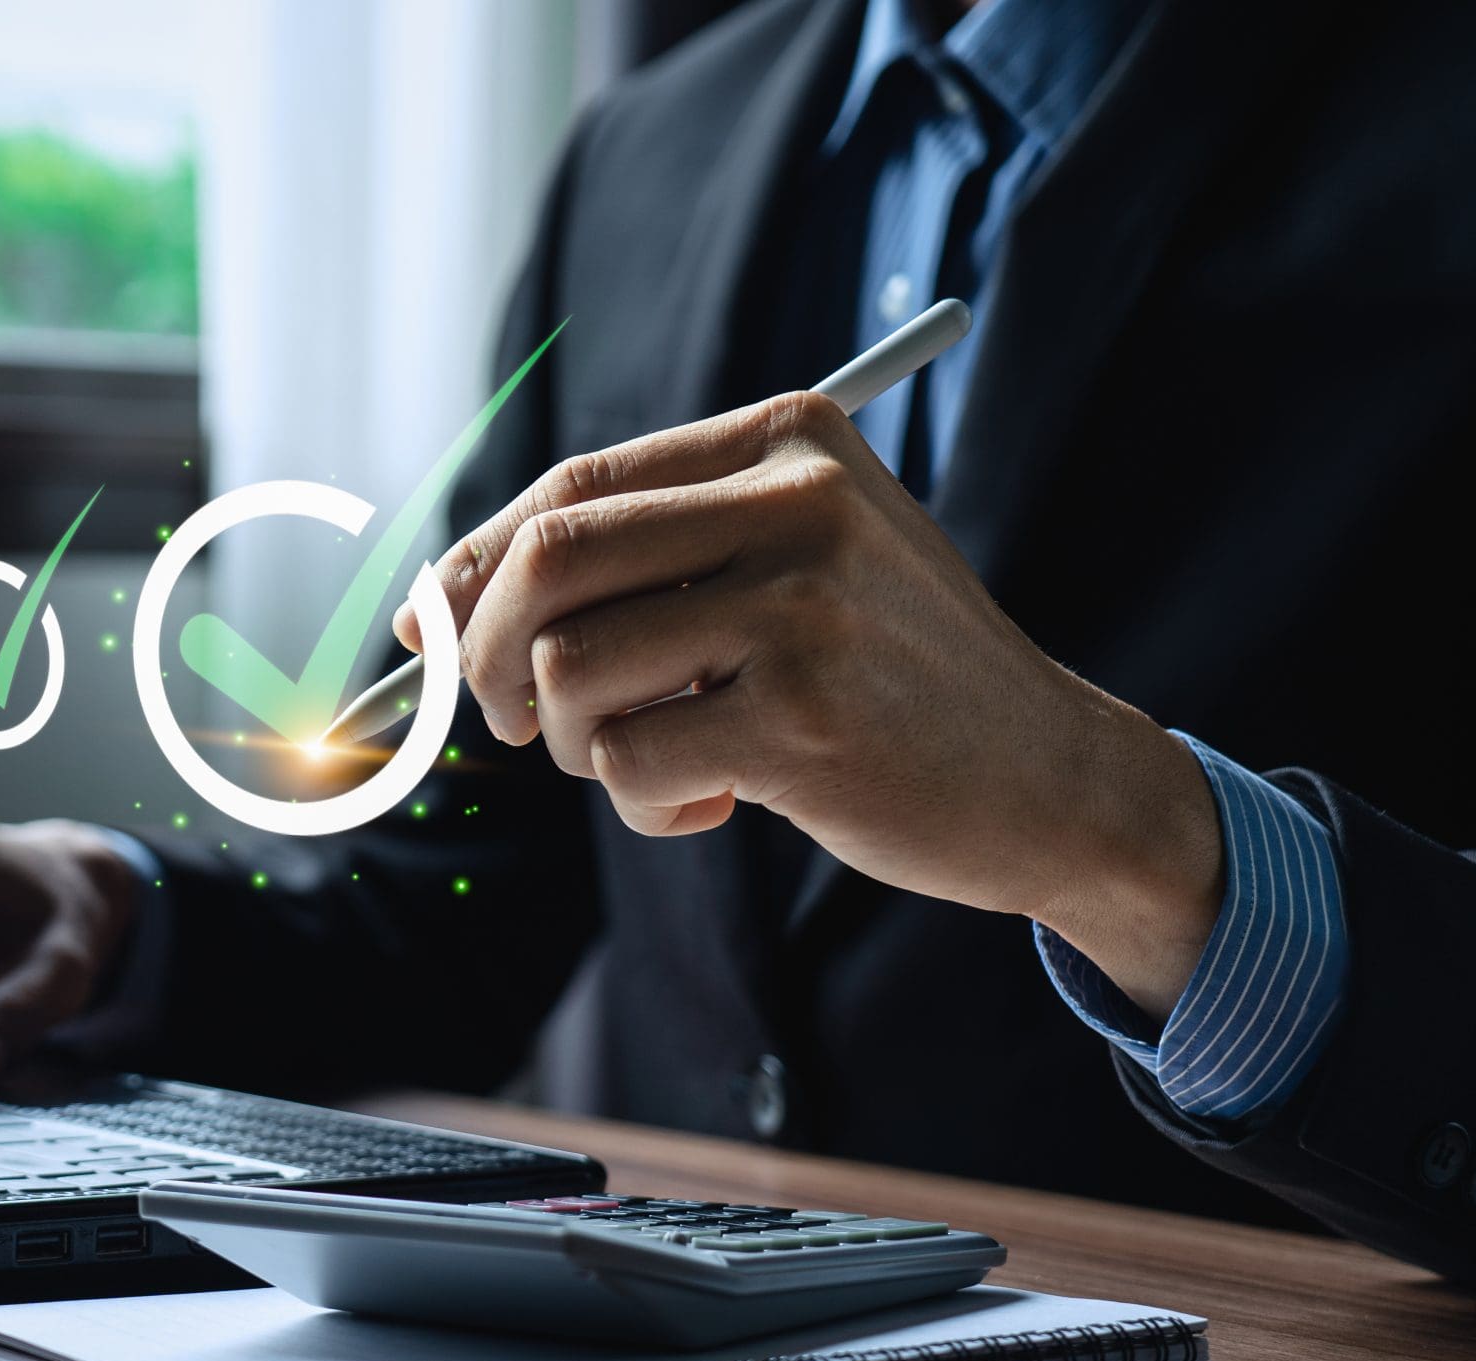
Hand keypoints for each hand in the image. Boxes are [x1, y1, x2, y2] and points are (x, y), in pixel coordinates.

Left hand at [395, 391, 1222, 1016]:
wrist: (1050, 775)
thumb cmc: (884, 675)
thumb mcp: (785, 570)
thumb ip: (638, 563)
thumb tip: (428, 609)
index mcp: (787, 439)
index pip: (571, 485)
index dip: (472, 565)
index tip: (426, 632)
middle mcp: (797, 501)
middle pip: (547, 559)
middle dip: (484, 654)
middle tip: (507, 721)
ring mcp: (803, 607)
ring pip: (569, 670)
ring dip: (573, 743)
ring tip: (649, 759)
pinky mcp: (804, 716)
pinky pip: (628, 765)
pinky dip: (643, 806)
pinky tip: (716, 803)